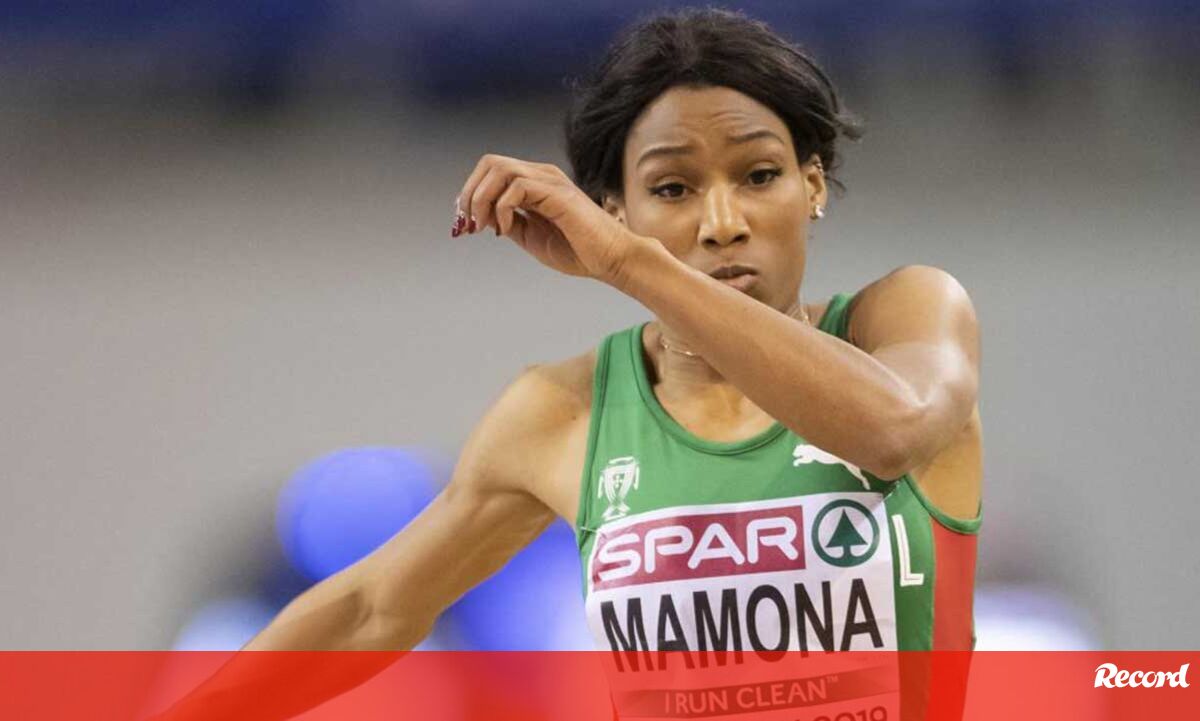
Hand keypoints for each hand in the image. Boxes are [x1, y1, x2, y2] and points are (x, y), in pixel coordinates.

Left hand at [454, 154, 643, 284]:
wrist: (611, 260)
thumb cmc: (579, 251)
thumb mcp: (531, 237)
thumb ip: (509, 223)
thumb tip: (482, 217)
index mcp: (536, 183)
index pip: (491, 171)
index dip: (470, 194)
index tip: (466, 225)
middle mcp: (542, 175)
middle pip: (490, 163)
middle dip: (470, 193)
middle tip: (469, 224)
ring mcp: (551, 181)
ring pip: (499, 169)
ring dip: (481, 198)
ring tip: (483, 226)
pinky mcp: (558, 194)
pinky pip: (517, 187)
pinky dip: (502, 209)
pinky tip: (506, 230)